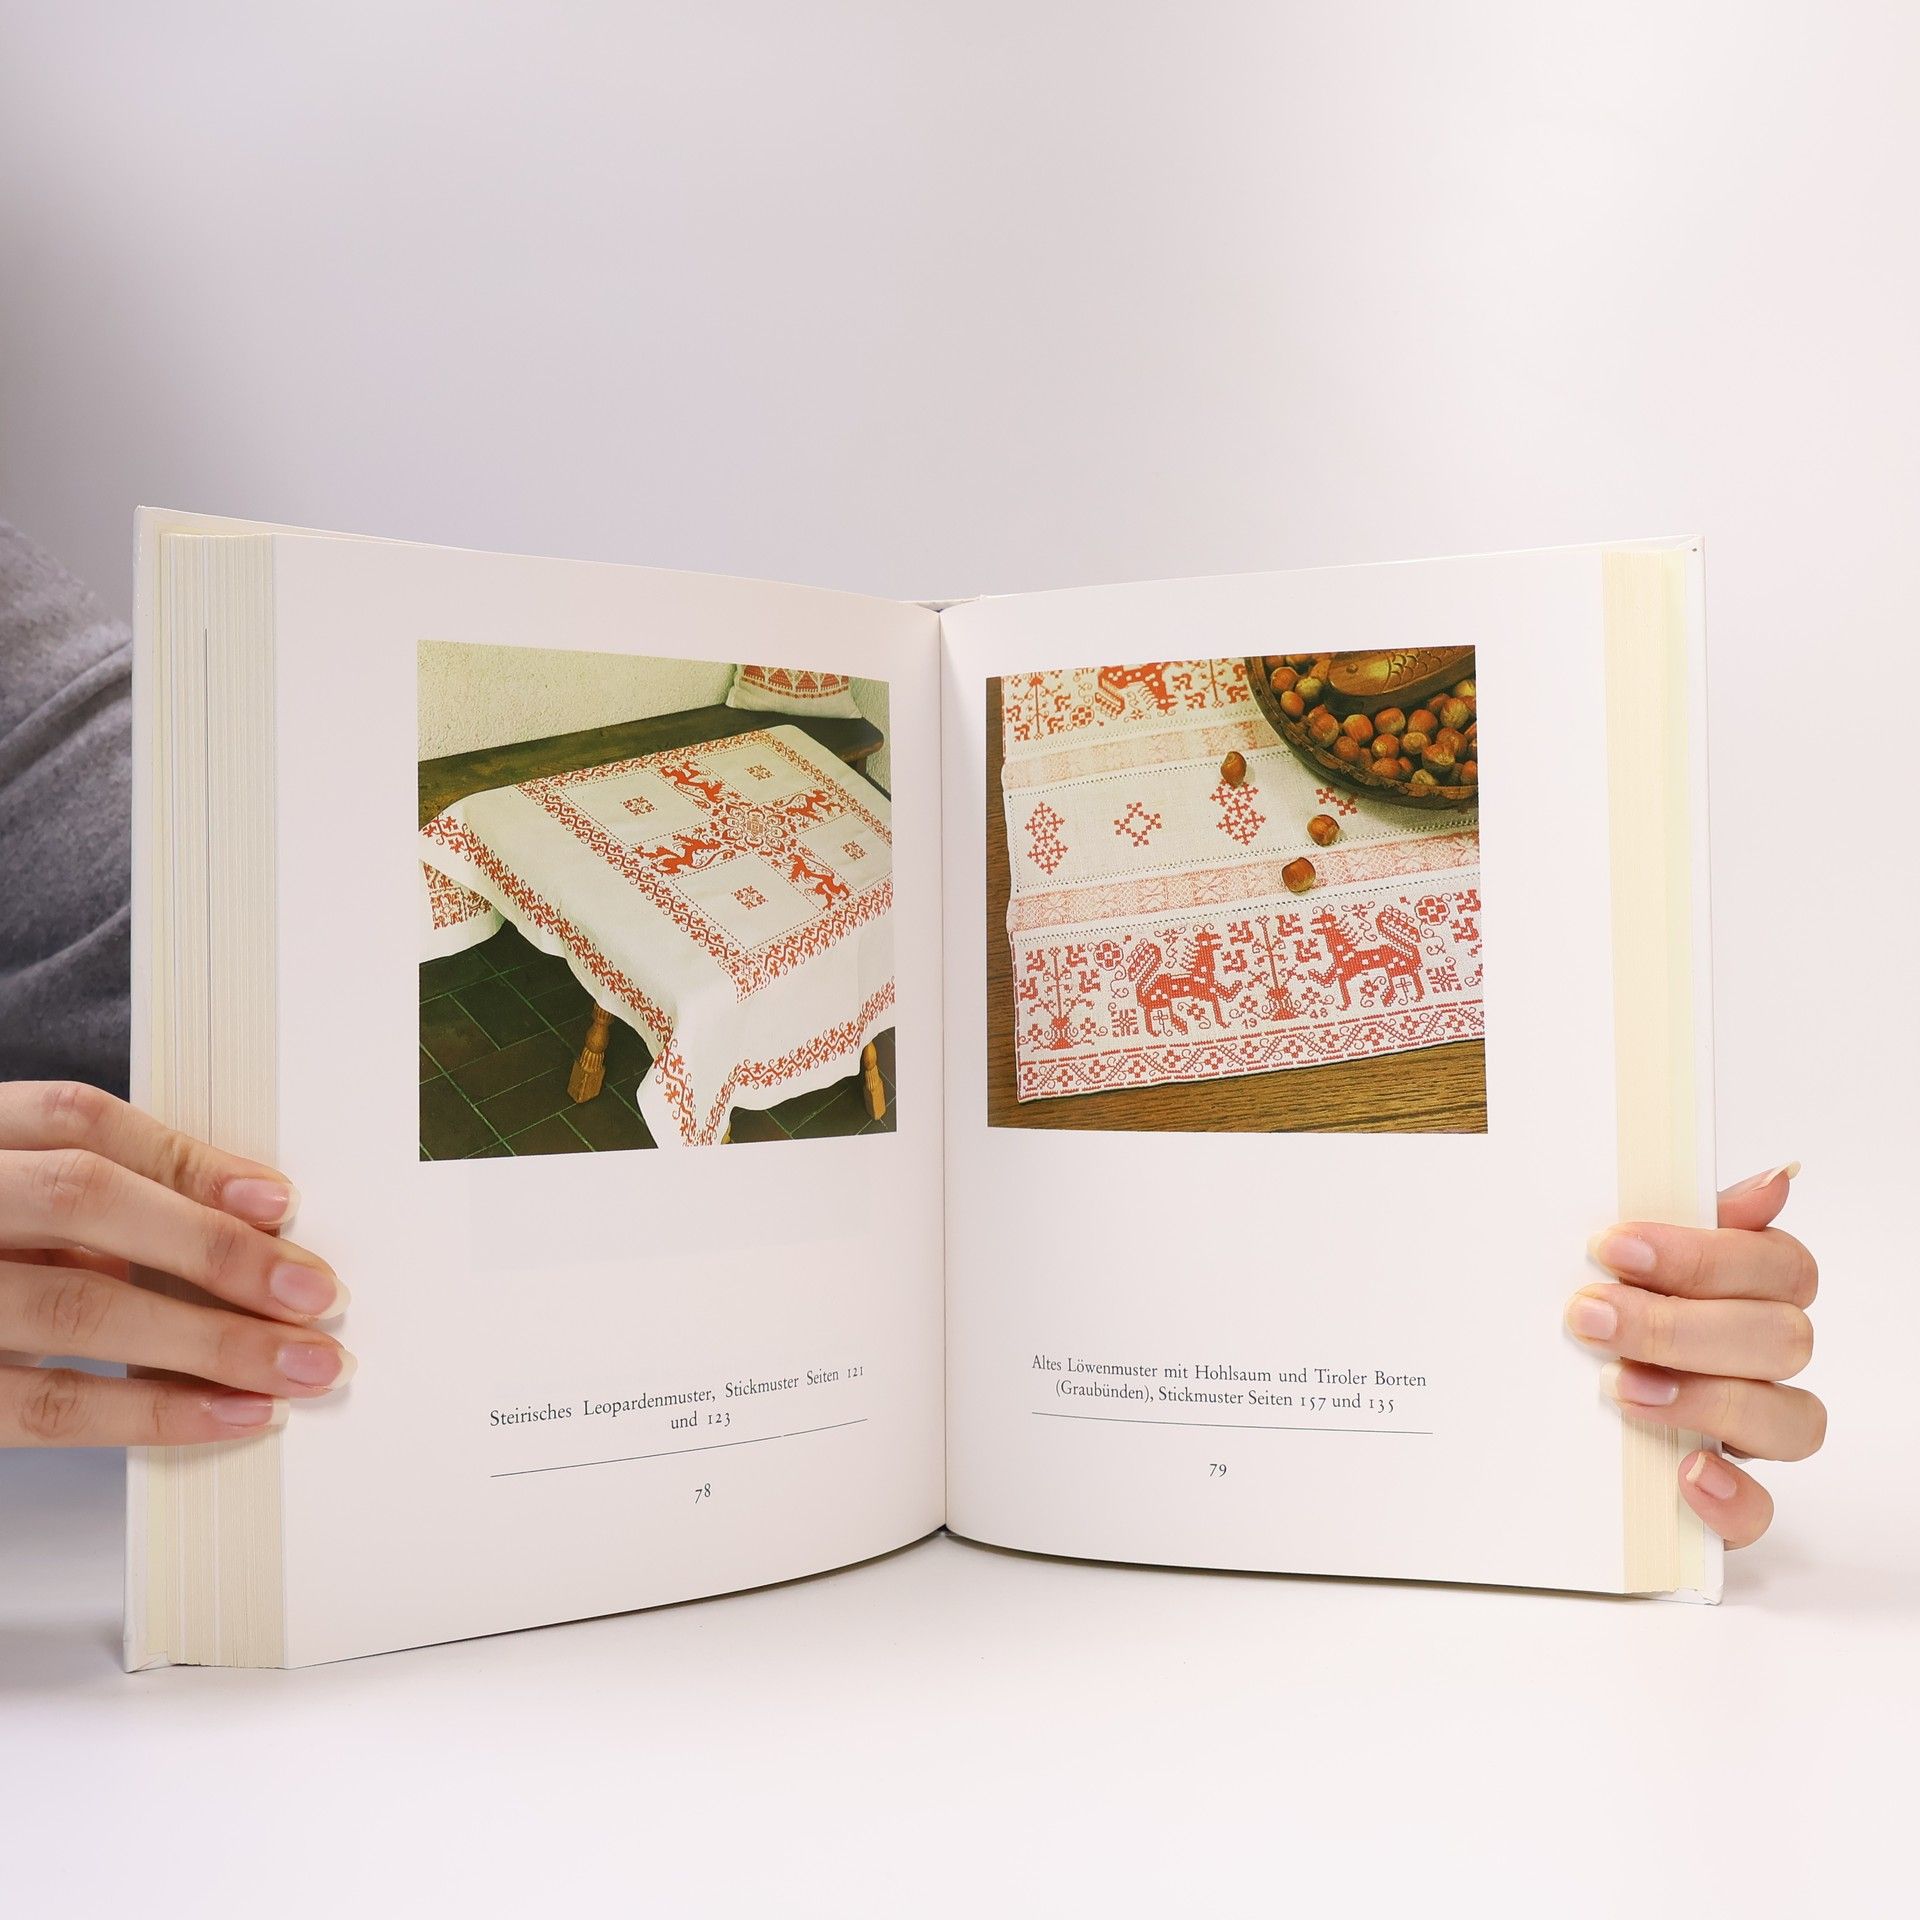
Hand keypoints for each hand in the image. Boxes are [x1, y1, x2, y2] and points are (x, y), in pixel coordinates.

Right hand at [0, 1081, 352, 1445]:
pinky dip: (150, 1413)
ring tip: (301, 1366)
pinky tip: (231, 1414)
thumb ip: (90, 1197)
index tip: (282, 1201)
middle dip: (215, 1250)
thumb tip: (249, 1225)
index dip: (188, 1159)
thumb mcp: (7, 1191)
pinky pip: (46, 1406)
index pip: (78, 1122)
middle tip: (318, 1294)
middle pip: (86, 1202)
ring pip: (76, 1307)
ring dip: (207, 1342)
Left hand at [1566, 1163, 1821, 1546]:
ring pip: (1792, 1421)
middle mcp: (1760, 1362)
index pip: (1779, 1265)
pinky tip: (1684, 1474)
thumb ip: (1687, 1213)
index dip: (1704, 1256)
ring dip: (1707, 1400)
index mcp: (1747, 1294)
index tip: (1614, 1248)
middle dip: (1681, 1325)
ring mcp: (1751, 1433)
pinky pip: (1761, 1512)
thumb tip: (1775, 1181)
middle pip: (1782, 1339)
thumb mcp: (1622, 1260)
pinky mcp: (1729, 1500)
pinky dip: (1730, 1497)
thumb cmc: (1594, 1312)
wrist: (1528, 1409)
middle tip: (1592, 1316)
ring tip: (1622, 1389)